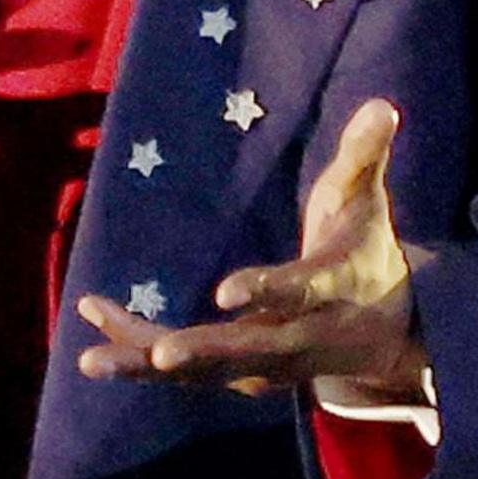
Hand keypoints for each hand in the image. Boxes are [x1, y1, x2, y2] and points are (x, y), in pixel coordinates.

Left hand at [74, 98, 428, 399]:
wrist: (387, 331)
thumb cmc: (365, 251)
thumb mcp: (367, 201)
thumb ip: (364, 156)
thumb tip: (381, 104)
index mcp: (334, 288)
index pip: (301, 291)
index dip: (266, 291)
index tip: (225, 293)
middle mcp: (300, 337)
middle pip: (248, 350)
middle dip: (202, 352)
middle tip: (159, 354)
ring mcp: (268, 364)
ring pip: (206, 371)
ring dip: (148, 365)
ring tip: (91, 360)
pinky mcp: (239, 374)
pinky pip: (186, 369)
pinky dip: (139, 353)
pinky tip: (96, 319)